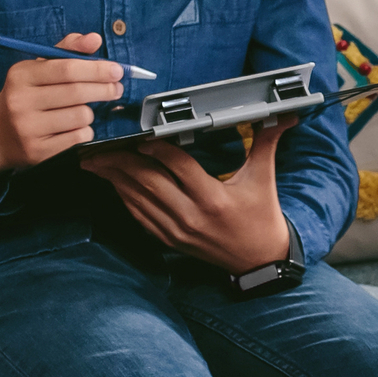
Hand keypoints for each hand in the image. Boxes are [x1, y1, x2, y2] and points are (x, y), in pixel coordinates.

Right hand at [0, 31, 127, 180]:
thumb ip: (67, 50)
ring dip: (90, 113)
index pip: (67, 69)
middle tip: (117, 88)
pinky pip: (78, 138)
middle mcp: (21, 101)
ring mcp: (28, 129)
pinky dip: (84, 131)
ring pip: (81, 116)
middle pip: (77, 93)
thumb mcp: (38, 68)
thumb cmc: (26, 95)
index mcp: (21, 75)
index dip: (97, 69)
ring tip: (82, 111)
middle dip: (105, 89)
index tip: (117, 70)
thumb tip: (94, 39)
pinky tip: (74, 128)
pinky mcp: (38, 152)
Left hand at [79, 119, 298, 272]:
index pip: (178, 166)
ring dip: (115, 180)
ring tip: (95, 163)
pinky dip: (125, 198)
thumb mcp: (264, 179)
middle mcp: (191, 216)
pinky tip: (114, 184)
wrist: (259, 260)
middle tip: (98, 148)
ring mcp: (178, 231)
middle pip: (148, 182)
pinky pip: (140, 216)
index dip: (157, 148)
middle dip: (120, 163)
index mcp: (214, 198)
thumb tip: (282, 116)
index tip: (140, 135)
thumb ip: (265, 144)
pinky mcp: (170, 240)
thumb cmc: (262, 217)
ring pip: (138, 200)